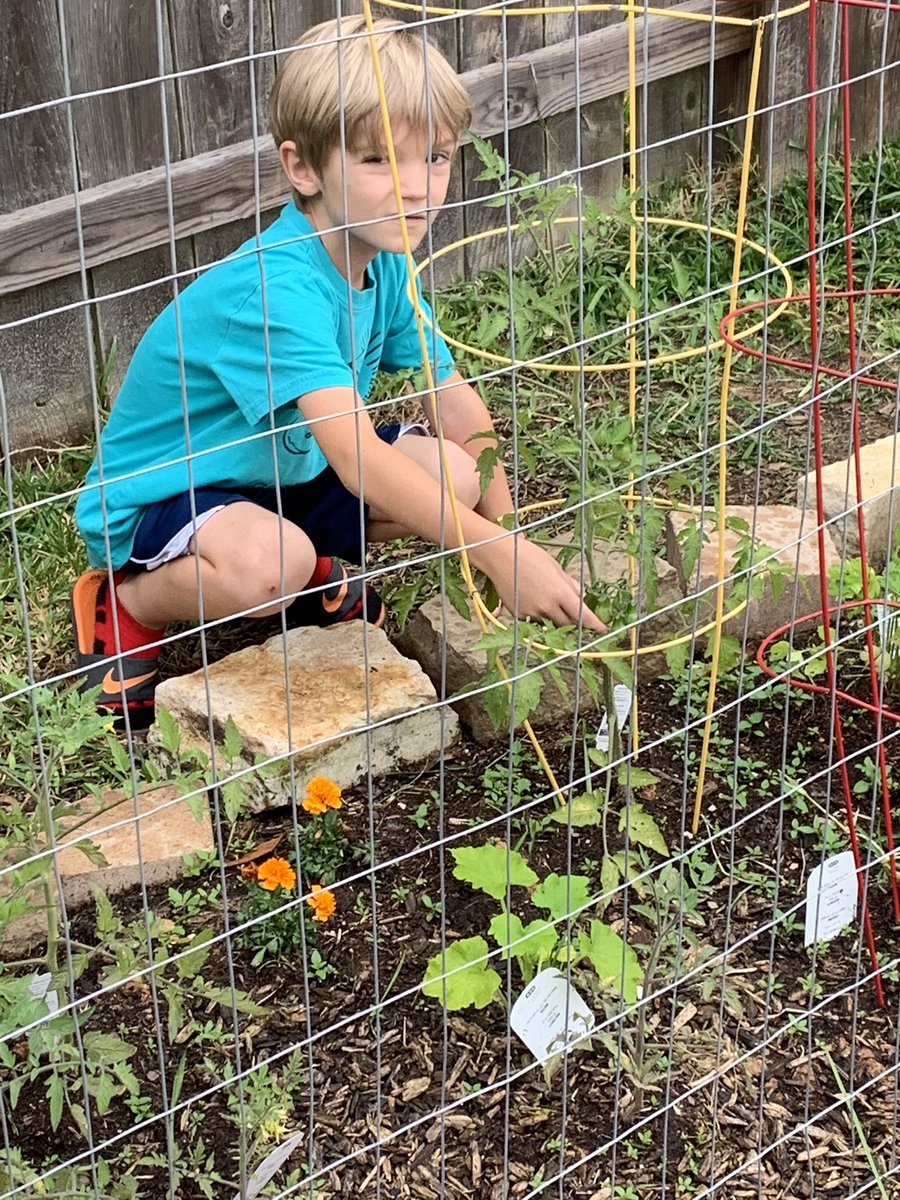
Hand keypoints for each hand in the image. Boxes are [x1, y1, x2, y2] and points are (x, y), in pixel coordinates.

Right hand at [485, 536, 606, 632]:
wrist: (500, 556)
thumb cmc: (529, 555)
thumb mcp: (555, 567)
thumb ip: (569, 584)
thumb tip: (581, 596)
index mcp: (559, 592)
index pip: (582, 615)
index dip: (594, 624)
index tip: (602, 628)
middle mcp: (547, 606)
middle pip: (568, 624)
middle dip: (575, 622)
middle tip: (577, 615)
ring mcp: (532, 612)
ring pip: (551, 623)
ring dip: (556, 618)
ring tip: (551, 601)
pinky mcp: (519, 614)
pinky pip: (535, 620)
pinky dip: (540, 614)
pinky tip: (535, 599)